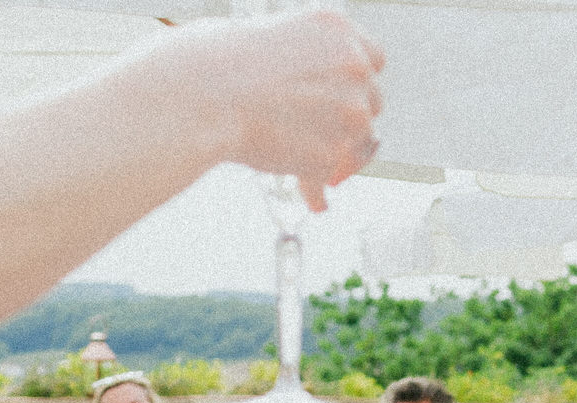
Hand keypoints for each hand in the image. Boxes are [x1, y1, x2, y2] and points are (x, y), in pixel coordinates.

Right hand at [176, 11, 384, 210]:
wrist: (203, 95)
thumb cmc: (215, 61)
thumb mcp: (269, 36)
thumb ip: (304, 58)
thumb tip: (311, 91)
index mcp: (337, 30)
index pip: (373, 58)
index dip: (356, 81)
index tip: (342, 96)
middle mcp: (354, 67)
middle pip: (371, 101)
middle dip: (348, 119)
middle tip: (316, 132)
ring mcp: (351, 111)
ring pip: (361, 142)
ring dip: (337, 153)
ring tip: (303, 164)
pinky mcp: (337, 152)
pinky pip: (333, 175)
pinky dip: (318, 186)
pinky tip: (310, 198)